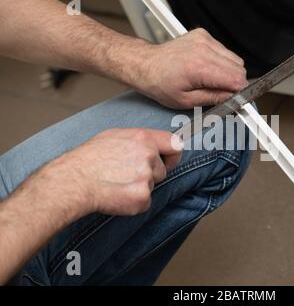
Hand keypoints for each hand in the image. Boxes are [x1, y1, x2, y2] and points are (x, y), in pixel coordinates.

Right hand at [39, 128, 182, 216]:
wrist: (73, 181)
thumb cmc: (88, 159)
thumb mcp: (114, 136)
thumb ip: (138, 139)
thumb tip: (154, 144)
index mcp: (143, 138)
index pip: (175, 144)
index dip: (172, 155)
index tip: (166, 161)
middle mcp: (148, 156)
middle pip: (162, 170)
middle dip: (149, 174)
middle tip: (126, 175)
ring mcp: (146, 177)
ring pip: (152, 186)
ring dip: (140, 187)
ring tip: (117, 183)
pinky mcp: (142, 197)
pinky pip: (145, 202)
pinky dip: (133, 202)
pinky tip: (117, 195)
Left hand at [116, 28, 247, 108]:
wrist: (145, 64)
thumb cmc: (160, 84)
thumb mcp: (186, 101)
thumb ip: (214, 99)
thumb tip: (233, 98)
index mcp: (200, 67)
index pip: (237, 79)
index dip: (239, 91)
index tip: (236, 98)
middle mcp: (204, 50)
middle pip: (239, 68)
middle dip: (234, 82)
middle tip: (221, 92)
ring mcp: (204, 39)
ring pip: (234, 58)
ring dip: (228, 71)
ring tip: (210, 79)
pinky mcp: (202, 35)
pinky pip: (224, 50)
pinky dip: (220, 61)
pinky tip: (206, 68)